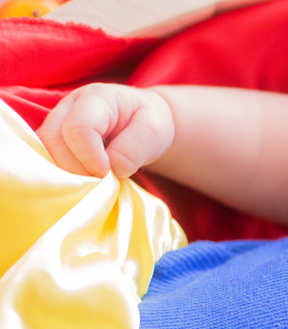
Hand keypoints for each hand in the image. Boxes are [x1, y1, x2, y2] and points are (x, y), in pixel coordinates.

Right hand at [37, 83, 174, 179]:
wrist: (146, 123)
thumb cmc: (151, 123)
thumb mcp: (155, 132)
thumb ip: (133, 150)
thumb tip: (111, 170)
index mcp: (97, 98)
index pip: (78, 128)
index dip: (90, 158)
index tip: (109, 173)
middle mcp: (70, 105)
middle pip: (53, 139)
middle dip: (76, 168)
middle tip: (102, 182)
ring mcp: (58, 121)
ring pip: (44, 150)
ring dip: (66, 173)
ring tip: (94, 182)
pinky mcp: (55, 138)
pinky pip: (47, 157)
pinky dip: (63, 173)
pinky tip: (84, 179)